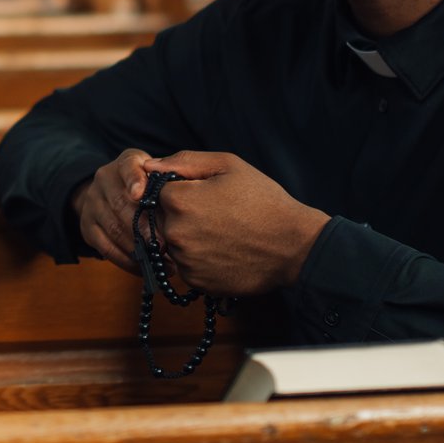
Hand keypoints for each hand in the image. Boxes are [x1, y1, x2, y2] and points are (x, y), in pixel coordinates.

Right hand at [68, 148, 159, 272]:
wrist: (112, 194)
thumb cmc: (151, 188)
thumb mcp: (160, 176)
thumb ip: (170, 182)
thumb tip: (183, 197)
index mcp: (126, 162)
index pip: (128, 166)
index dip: (134, 180)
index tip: (140, 194)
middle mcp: (104, 179)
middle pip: (120, 203)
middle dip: (143, 227)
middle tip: (164, 244)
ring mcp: (92, 203)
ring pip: (113, 228)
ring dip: (138, 247)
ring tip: (160, 260)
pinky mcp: (87, 227)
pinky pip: (105, 248)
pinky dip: (127, 261)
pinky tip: (146, 267)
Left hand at [140, 150, 328, 297]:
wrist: (294, 246)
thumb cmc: (263, 201)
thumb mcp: (228, 166)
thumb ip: (184, 161)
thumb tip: (149, 165)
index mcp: (179, 200)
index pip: (160, 191)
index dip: (184, 190)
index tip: (209, 195)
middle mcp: (175, 233)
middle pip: (163, 218)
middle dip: (183, 214)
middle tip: (218, 215)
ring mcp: (185, 260)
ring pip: (173, 243)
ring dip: (189, 237)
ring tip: (223, 233)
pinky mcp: (196, 281)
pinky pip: (185, 265)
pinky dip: (199, 259)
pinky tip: (223, 251)